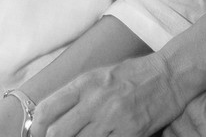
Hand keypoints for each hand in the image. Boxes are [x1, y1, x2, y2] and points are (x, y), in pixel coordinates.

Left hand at [31, 53, 185, 136]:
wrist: (169, 75)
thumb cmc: (134, 74)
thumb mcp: (101, 75)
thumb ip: (78, 95)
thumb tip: (52, 118)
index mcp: (86, 82)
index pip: (47, 110)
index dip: (36, 129)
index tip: (37, 136)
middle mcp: (96, 100)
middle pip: (57, 133)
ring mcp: (113, 118)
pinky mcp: (130, 133)